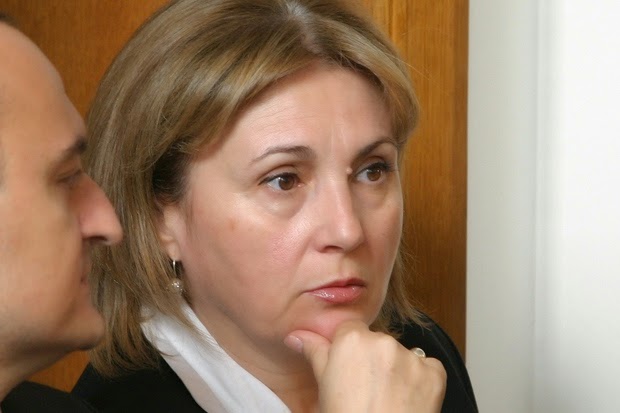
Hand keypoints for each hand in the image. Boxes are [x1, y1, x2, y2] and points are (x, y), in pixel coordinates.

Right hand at [284, 320, 445, 412]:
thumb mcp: (324, 386)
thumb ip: (314, 352)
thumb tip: (297, 336)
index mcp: (352, 339)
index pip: (351, 330)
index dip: (350, 352)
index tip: (349, 372)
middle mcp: (383, 341)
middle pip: (377, 342)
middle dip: (374, 361)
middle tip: (366, 391)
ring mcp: (411, 357)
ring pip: (402, 355)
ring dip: (397, 370)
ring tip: (386, 399)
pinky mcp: (434, 373)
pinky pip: (428, 367)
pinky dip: (420, 380)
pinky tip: (407, 400)